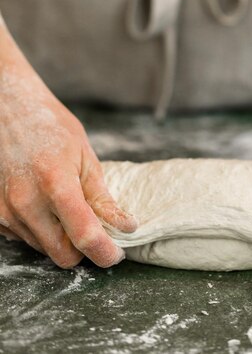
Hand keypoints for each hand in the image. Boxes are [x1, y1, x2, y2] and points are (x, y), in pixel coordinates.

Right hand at [0, 29, 136, 267]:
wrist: (8, 109)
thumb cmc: (51, 126)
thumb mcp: (85, 155)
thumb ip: (101, 196)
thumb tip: (125, 226)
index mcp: (55, 183)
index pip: (84, 236)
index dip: (105, 252)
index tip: (116, 254)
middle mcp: (26, 202)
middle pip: (63, 255)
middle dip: (84, 249)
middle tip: (96, 229)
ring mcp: (6, 211)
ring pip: (43, 249)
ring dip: (61, 238)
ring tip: (67, 205)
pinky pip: (25, 238)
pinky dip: (41, 230)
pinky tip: (45, 204)